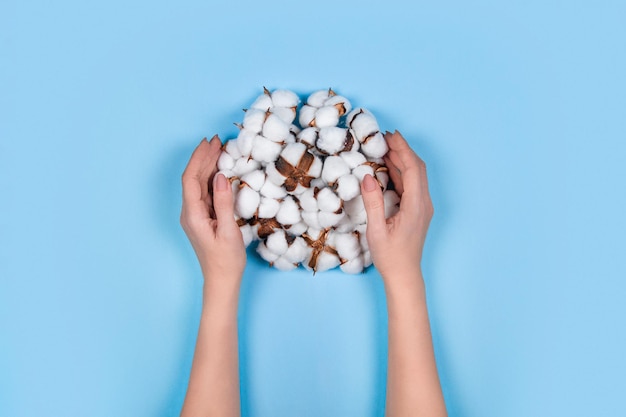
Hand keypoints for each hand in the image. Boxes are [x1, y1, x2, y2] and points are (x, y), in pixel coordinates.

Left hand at [180, 136, 245, 287]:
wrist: (221, 280)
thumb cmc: (226, 260)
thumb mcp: (229, 230)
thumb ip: (223, 202)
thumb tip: (220, 176)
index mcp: (192, 215)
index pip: (191, 179)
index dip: (199, 158)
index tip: (209, 143)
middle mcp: (190, 213)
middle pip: (193, 179)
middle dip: (203, 158)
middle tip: (217, 140)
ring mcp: (195, 215)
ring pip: (198, 184)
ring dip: (207, 166)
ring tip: (219, 149)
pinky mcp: (202, 218)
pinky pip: (204, 193)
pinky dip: (211, 178)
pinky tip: (220, 171)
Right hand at [361, 130, 433, 281]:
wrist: (404, 275)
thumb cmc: (390, 256)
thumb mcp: (376, 230)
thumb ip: (373, 202)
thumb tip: (367, 177)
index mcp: (416, 205)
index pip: (413, 169)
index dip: (403, 149)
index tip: (391, 135)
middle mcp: (423, 203)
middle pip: (417, 168)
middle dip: (403, 150)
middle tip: (385, 137)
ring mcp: (422, 207)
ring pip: (415, 176)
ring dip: (402, 160)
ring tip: (384, 148)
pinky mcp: (417, 211)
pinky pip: (411, 186)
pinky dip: (401, 173)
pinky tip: (387, 168)